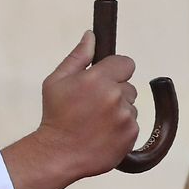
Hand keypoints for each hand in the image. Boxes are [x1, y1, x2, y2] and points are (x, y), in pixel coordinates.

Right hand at [1, 30, 139, 188]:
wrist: (60, 153)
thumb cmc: (56, 115)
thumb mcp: (57, 81)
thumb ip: (78, 57)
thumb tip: (91, 35)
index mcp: (98, 79)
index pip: (126, 63)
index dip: (117, 69)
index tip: (108, 76)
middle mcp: (115, 96)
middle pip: (129, 86)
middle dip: (116, 92)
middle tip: (94, 104)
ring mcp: (125, 116)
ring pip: (131, 106)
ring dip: (119, 110)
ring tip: (97, 121)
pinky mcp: (131, 134)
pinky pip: (133, 123)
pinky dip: (122, 127)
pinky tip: (103, 132)